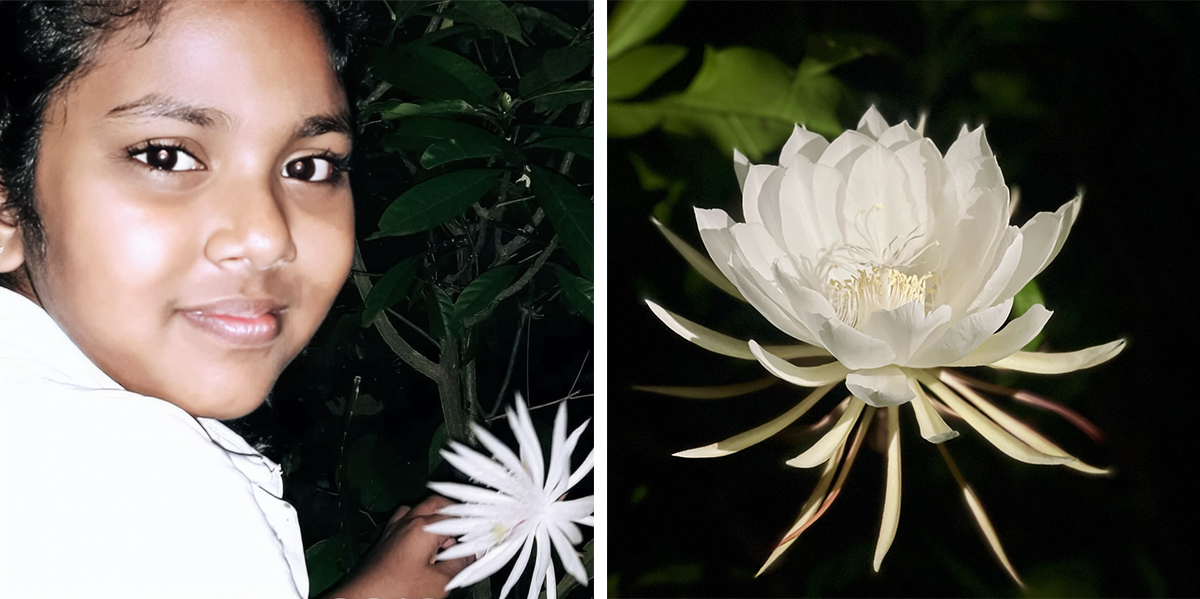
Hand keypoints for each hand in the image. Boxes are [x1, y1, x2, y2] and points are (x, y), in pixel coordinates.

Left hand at [322, 495, 471, 598]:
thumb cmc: (396, 591)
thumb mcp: (439, 582)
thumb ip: (460, 564)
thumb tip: (474, 553)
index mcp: (423, 527)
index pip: (457, 515)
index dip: (474, 523)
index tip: (485, 530)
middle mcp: (407, 521)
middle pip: (437, 503)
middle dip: (456, 512)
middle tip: (470, 527)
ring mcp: (394, 529)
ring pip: (419, 510)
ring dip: (435, 516)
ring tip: (448, 536)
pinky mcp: (385, 540)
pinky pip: (404, 521)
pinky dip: (418, 525)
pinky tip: (423, 543)